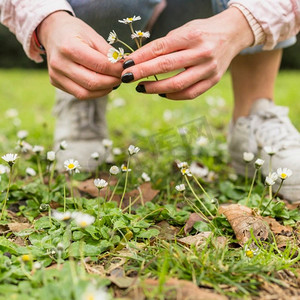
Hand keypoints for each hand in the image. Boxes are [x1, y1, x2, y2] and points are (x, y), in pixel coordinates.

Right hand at [39, 11, 121, 98]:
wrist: (52, 32)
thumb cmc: (75, 32)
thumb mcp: (93, 36)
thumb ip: (108, 53)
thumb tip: (124, 67)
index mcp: (69, 47)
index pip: (99, 65)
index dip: (116, 70)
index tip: (125, 69)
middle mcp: (59, 63)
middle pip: (92, 83)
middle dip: (111, 82)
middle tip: (121, 78)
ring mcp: (55, 75)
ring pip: (85, 93)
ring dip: (103, 90)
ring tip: (112, 82)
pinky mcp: (55, 82)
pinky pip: (79, 94)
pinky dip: (94, 92)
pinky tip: (101, 85)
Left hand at [121, 8, 253, 99]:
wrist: (232, 34)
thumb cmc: (202, 32)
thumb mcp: (184, 30)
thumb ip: (166, 45)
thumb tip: (140, 61)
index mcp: (192, 35)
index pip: (160, 48)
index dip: (141, 57)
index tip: (126, 64)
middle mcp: (202, 52)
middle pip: (166, 66)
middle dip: (142, 73)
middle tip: (126, 78)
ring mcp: (209, 69)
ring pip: (177, 84)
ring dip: (155, 88)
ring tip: (140, 88)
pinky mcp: (213, 80)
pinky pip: (190, 93)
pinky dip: (173, 96)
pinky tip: (161, 93)